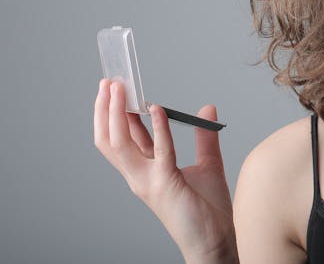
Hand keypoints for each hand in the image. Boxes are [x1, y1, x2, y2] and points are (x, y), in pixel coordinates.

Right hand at [93, 79, 236, 262]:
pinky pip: (159, 151)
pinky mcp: (165, 185)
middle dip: (107, 110)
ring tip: (121, 89)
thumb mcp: (207, 165)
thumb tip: (208, 108)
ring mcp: (148, 182)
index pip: (123, 137)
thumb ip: (205, 138)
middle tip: (109, 82)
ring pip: (121, 144)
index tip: (115, 88)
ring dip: (119, 114)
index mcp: (146, 171)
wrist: (215, 241)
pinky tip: (157, 108)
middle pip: (112, 139)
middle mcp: (140, 176)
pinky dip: (157, 128)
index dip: (116, 112)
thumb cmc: (208, 210)